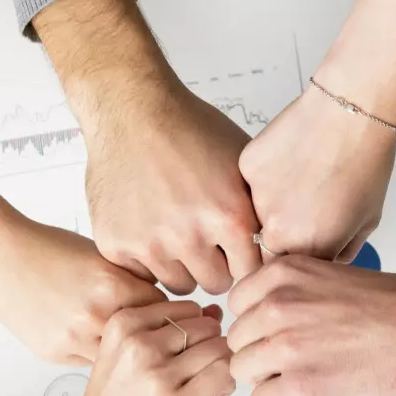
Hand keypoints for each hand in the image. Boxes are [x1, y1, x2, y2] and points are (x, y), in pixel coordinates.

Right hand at [0, 220, 166, 364]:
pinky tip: (88, 338)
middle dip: (149, 338)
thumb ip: (131, 281)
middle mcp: (95, 315)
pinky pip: (89, 362)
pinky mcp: (55, 352)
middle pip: (144, 339)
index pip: (164, 311)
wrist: (2, 256)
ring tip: (121, 341)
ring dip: (122, 352)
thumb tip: (160, 304)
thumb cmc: (49, 248)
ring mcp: (74, 338)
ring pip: (117, 358)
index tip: (168, 316)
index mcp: (113, 285)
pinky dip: (93, 353)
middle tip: (151, 334)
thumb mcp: (102, 256)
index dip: (167, 313)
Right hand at [0, 300, 231, 395]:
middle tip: (196, 377)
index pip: (187, 308)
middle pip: (207, 327)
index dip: (195, 331)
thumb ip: (165, 333)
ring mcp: (158, 375)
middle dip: (211, 350)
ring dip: (219, 370)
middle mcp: (139, 344)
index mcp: (122, 324)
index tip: (184, 356)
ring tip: (200, 392)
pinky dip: (223, 389)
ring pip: (220, 350)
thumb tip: (214, 313)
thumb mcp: (121, 358)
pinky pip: (225, 377)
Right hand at [83, 83, 259, 294]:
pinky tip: (149, 226)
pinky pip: (142, 274)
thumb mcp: (242, 164)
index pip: (251, 273)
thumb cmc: (188, 129)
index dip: (244, 260)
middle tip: (205, 239)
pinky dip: (147, 258)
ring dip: (181, 265)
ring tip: (177, 231)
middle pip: (216, 284)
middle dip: (215, 266)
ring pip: (178, 284)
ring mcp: (149, 243)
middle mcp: (189, 235)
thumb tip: (279, 244)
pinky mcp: (115, 244)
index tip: (236, 250)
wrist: (131, 111)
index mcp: (229, 216)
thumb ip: (259, 210)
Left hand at [227, 257, 395, 395]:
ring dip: (270, 378)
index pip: (237, 305)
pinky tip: (315, 392)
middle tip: (303, 358)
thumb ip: (288, 293)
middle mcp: (277, 305)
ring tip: (311, 374)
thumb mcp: (329, 277)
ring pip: (243, 372)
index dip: (259, 324)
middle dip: (262, 353)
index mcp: (283, 274)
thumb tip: (259, 320)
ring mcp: (286, 346)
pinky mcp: (302, 385)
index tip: (284, 332)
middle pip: (237, 341)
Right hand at [239, 85, 395, 261]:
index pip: (286, 272)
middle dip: (281, 234)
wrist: (350, 112)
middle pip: (266, 247)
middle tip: (302, 207)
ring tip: (299, 178)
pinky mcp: (246, 170)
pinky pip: (249, 184)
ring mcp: (256, 199)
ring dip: (271, 204)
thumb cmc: (365, 162)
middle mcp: (276, 231)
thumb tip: (322, 262)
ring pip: (254, 215)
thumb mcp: (366, 221)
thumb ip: (338, 252)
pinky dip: (265, 177)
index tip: (304, 242)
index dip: (295, 258)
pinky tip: (289, 159)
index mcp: (307, 249)